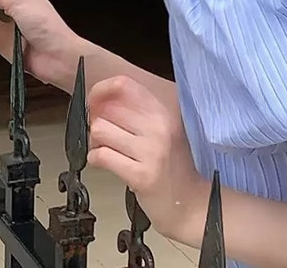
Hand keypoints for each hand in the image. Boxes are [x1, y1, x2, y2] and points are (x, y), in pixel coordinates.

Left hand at [88, 75, 207, 242]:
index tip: (96, 102)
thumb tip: (103, 99)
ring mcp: (151, 151)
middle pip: (108, 108)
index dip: (103, 90)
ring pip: (100, 130)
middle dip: (97, 120)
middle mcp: (159, 127)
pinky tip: (104, 163)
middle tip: (103, 134)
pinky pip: (103, 156)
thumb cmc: (172, 166)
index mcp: (163, 112)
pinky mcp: (140, 175)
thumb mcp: (163, 130)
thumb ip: (139, 113)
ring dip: (96, 141)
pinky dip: (96, 159)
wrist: (190, 202)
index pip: (125, 84)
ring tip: (106, 149)